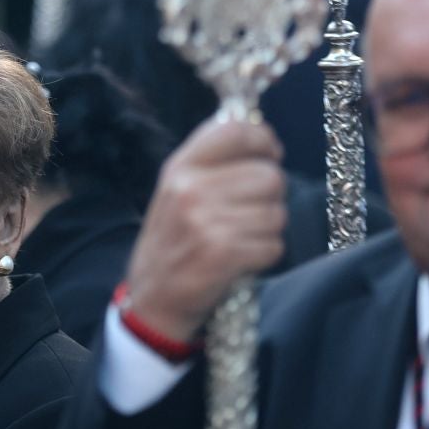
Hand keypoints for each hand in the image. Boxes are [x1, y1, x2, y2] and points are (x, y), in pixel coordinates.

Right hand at [122, 114, 285, 342]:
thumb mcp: (176, 190)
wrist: (152, 297)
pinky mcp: (223, 254)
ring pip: (276, 213)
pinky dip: (265, 255)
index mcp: (180, 167)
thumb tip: (260, 137)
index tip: (270, 155)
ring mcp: (207, 222)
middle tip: (251, 211)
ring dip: (268, 229)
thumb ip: (210, 161)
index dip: (264, 140)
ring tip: (242, 238)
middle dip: (271, 196)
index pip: (235, 130)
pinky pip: (274, 245)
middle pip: (269, 175)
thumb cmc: (172, 240)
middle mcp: (191, 189)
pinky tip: (242, 259)